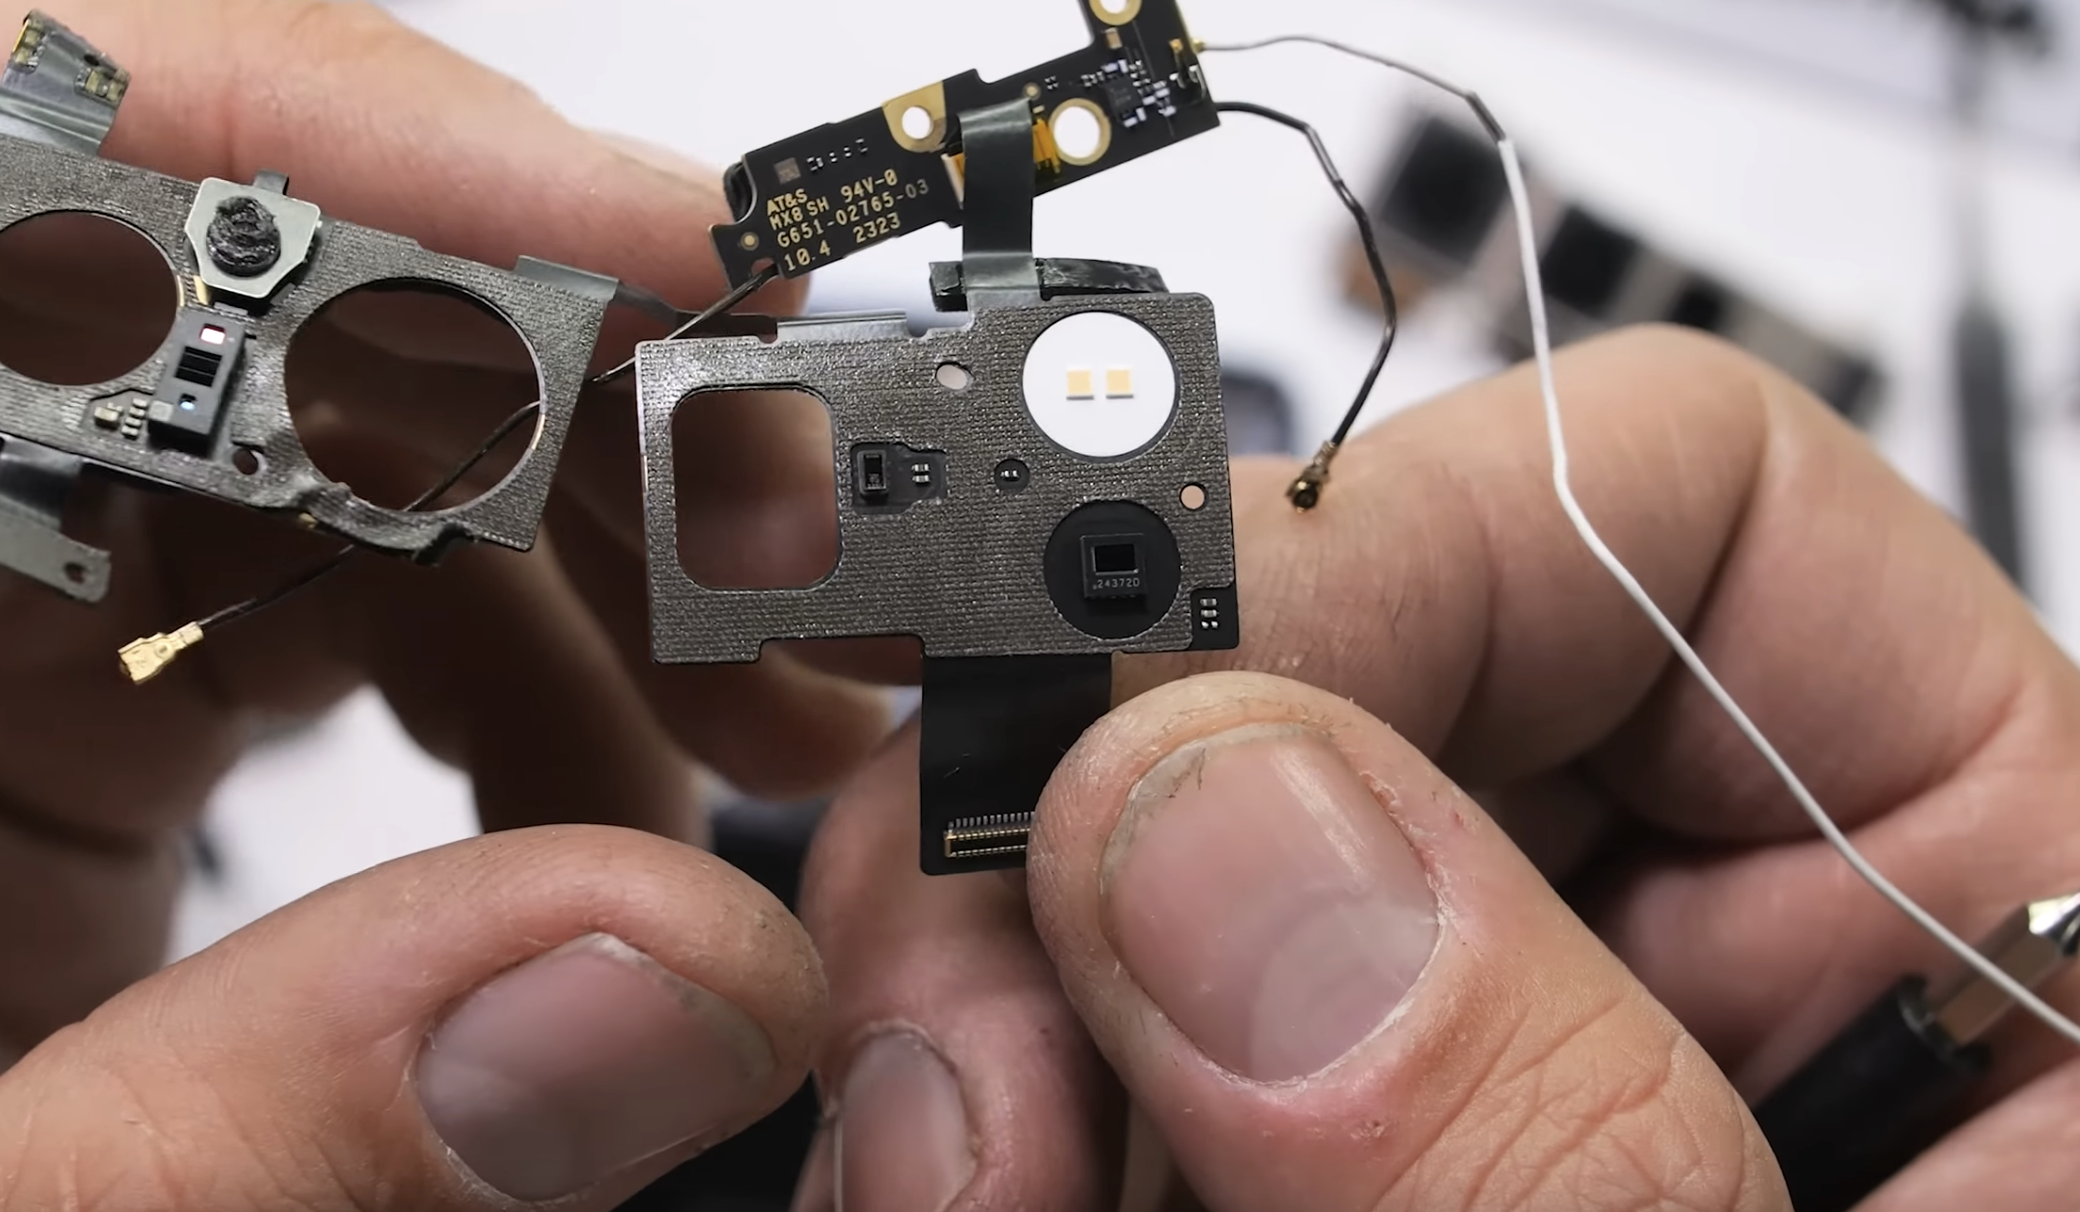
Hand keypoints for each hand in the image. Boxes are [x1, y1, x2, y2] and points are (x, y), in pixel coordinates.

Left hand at [0, 1, 889, 1203]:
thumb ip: (266, 1140)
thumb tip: (677, 979)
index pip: (36, 140)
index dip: (378, 152)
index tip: (688, 267)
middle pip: (238, 276)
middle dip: (571, 389)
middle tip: (807, 550)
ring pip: (320, 416)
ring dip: (580, 546)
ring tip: (758, 730)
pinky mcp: (48, 683)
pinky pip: (321, 573)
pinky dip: (510, 662)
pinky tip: (611, 807)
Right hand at [797, 326, 2079, 1210]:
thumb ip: (1542, 1129)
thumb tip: (1203, 815)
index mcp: (1972, 899)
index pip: (1673, 503)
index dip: (1366, 554)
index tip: (1111, 741)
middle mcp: (1702, 940)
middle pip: (1344, 673)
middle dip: (1086, 821)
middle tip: (969, 1060)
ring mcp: (1480, 1046)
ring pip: (1158, 862)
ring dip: (997, 987)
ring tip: (958, 1174)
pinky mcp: (1307, 1154)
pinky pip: (1103, 1038)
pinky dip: (999, 1102)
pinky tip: (972, 1186)